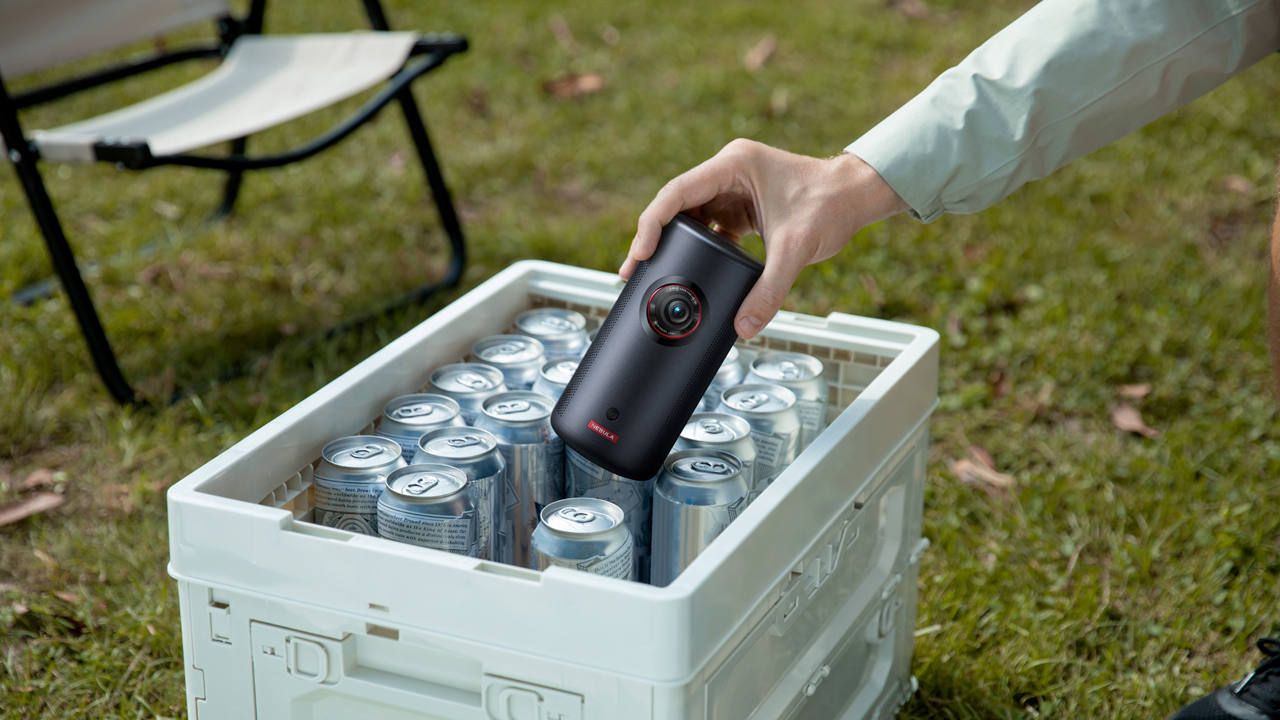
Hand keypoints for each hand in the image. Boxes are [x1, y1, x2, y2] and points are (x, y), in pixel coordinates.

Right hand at [621, 139, 907, 338]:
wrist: (856, 196)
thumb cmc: (831, 204)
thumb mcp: (796, 248)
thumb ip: (770, 289)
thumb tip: (746, 326)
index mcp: (733, 165)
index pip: (677, 193)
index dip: (652, 224)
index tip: (640, 254)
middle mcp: (727, 172)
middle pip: (675, 205)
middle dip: (653, 238)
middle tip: (633, 272)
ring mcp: (732, 189)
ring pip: (687, 217)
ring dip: (670, 244)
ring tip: (650, 274)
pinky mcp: (739, 207)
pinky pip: (706, 227)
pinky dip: (694, 249)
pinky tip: (685, 271)